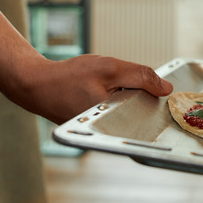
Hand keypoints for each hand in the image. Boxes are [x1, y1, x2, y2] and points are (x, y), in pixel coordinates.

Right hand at [15, 54, 172, 123]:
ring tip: (116, 87)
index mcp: (113, 123)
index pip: (148, 117)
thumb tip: (166, 89)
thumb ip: (140, 77)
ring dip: (131, 99)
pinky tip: (112, 91)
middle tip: (132, 84)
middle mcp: (108, 133)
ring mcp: (102, 132)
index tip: (162, 92)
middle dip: (144, 100)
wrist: (36, 85)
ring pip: (130, 115)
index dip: (157, 102)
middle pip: (140, 117)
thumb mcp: (110, 69)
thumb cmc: (70, 76)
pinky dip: (120, 102)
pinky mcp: (97, 128)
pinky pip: (118, 114)